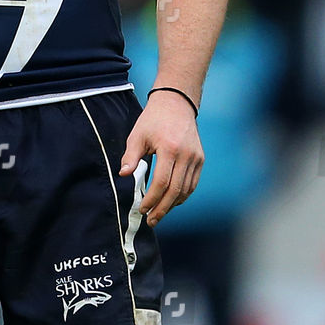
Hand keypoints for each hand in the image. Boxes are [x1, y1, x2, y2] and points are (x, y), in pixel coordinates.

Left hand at [119, 92, 203, 226]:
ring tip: (158, 214)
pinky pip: (192, 184)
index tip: (142, 209)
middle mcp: (186, 155)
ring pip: (186, 190)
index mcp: (170, 148)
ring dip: (172, 205)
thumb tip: (123, 175)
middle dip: (162, 208)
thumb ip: (130, 157)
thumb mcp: (137, 135)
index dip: (152, 199)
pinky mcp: (200, 159)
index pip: (162, 182)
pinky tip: (170, 202)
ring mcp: (196, 158)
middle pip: (175, 190)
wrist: (177, 104)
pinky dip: (182, 196)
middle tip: (151, 220)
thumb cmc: (153, 120)